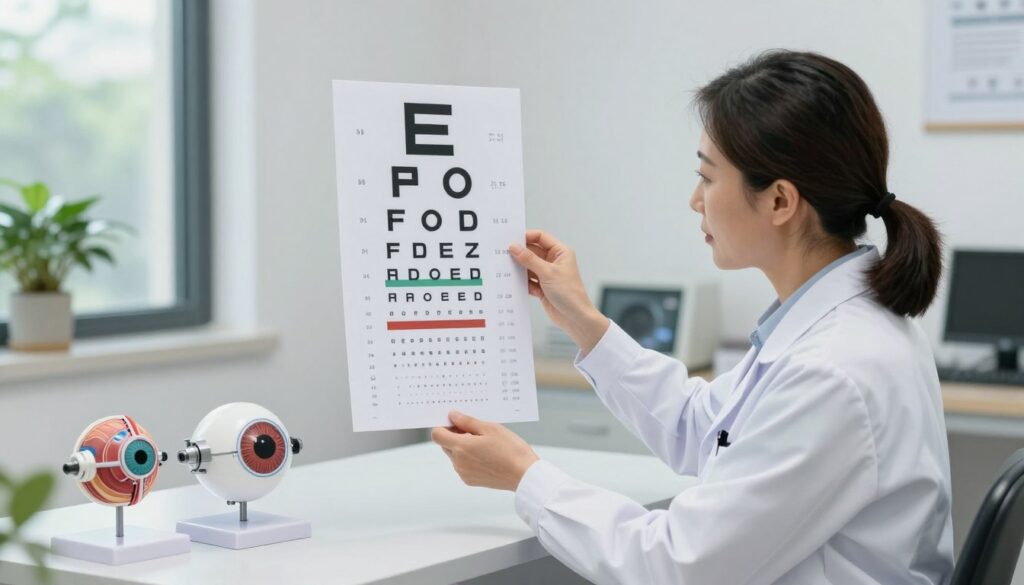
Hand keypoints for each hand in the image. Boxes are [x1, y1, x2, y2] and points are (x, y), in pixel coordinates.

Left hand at [431, 410, 539, 490]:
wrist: (524, 475)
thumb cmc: (510, 450)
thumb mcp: (490, 428)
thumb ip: (467, 422)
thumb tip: (452, 416)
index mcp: (461, 447)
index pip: (437, 435)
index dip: (443, 426)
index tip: (455, 421)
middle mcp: (458, 463)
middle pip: (445, 444)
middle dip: (454, 435)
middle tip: (474, 429)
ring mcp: (464, 473)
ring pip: (454, 455)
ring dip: (462, 447)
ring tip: (484, 442)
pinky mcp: (470, 481)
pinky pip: (462, 465)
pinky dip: (468, 458)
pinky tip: (486, 454)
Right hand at [509, 229, 609, 353]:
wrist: (575, 318)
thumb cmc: (570, 293)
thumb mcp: (548, 273)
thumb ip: (529, 259)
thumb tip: (514, 247)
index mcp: (560, 252)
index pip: (541, 237)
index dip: (526, 237)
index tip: (512, 240)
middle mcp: (554, 261)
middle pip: (532, 251)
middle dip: (520, 254)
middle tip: (504, 254)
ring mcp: (547, 274)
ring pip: (528, 266)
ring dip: (519, 268)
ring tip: (507, 269)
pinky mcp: (541, 287)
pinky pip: (527, 280)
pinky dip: (521, 281)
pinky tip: (514, 283)